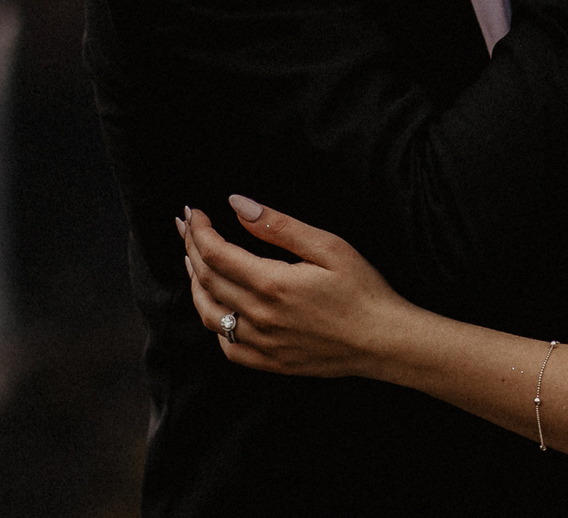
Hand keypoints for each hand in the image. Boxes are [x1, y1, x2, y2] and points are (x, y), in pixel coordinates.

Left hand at [179, 197, 409, 378]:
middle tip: (184, 226)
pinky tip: (217, 307)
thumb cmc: (363, 290)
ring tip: (192, 260)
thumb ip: (279, 226)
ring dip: (194, 284)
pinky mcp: (269, 362)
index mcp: (271, 284)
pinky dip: (214, 322)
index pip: (215, 253)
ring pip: (208, 314)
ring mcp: (260, 344)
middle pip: (206, 279)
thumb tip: (238, 204)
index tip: (193, 211)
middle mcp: (258, 316)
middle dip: (191, 248)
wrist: (383, 341)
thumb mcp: (328, 246)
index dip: (199, 230)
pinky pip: (226, 345)